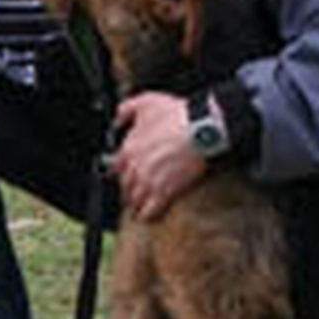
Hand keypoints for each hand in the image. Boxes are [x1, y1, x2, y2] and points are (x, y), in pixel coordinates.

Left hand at [112, 92, 206, 221]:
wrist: (202, 128)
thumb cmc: (178, 114)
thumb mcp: (146, 101)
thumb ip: (126, 109)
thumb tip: (118, 118)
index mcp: (128, 148)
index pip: (116, 168)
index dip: (121, 172)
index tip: (125, 175)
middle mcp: (135, 167)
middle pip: (125, 186)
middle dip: (128, 189)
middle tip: (132, 193)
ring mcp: (149, 182)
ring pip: (135, 200)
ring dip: (136, 204)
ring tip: (138, 208)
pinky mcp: (165, 192)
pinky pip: (150, 211)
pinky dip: (147, 215)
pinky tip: (148, 216)